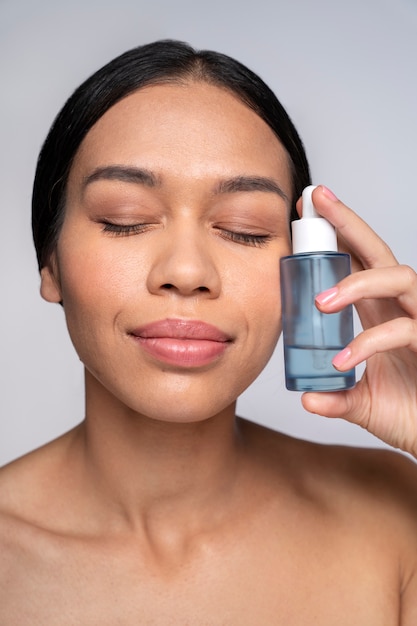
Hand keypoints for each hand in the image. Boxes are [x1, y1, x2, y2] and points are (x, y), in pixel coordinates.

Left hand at [299, 185, 416, 457]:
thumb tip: (306, 398)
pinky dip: (368, 342)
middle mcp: (402, 309)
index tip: (305, 211)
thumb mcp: (363, 404)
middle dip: (348, 222)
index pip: (358, 263)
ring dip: (358, 282)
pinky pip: (403, 329)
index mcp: (382, 313)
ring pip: (400, 276)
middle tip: (316, 199)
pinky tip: (341, 361)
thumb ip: (335, 397)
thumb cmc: (411, 413)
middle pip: (379, 252)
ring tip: (322, 302)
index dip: (336, 235)